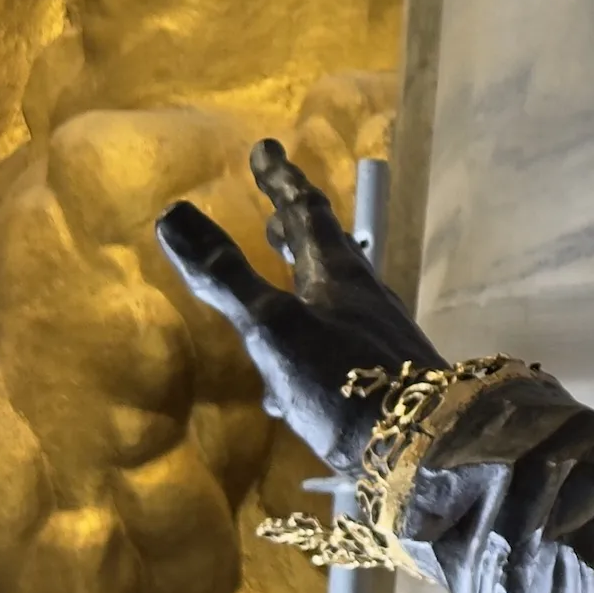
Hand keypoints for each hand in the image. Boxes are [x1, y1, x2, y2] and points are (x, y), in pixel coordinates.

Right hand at [158, 139, 444, 473]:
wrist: (421, 444)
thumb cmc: (345, 380)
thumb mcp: (272, 326)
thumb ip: (225, 276)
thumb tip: (171, 214)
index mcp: (337, 273)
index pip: (306, 212)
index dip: (282, 180)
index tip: (265, 148)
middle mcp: (360, 295)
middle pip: (324, 249)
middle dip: (294, 224)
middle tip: (274, 203)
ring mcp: (371, 335)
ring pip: (330, 292)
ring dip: (302, 274)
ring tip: (279, 267)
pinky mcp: (374, 376)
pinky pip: (330, 341)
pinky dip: (303, 337)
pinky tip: (284, 376)